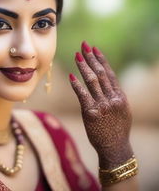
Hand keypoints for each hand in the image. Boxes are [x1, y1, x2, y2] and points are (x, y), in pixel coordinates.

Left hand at [69, 41, 133, 168]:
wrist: (115, 148)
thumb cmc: (117, 129)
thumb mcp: (122, 110)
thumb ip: (114, 96)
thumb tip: (106, 82)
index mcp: (120, 96)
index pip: (109, 73)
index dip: (101, 59)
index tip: (94, 49)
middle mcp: (112, 98)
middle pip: (100, 73)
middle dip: (91, 58)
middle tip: (84, 45)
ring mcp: (102, 106)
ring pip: (92, 81)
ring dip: (83, 67)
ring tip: (76, 55)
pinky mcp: (91, 113)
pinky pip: (83, 95)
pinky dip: (77, 85)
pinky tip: (71, 75)